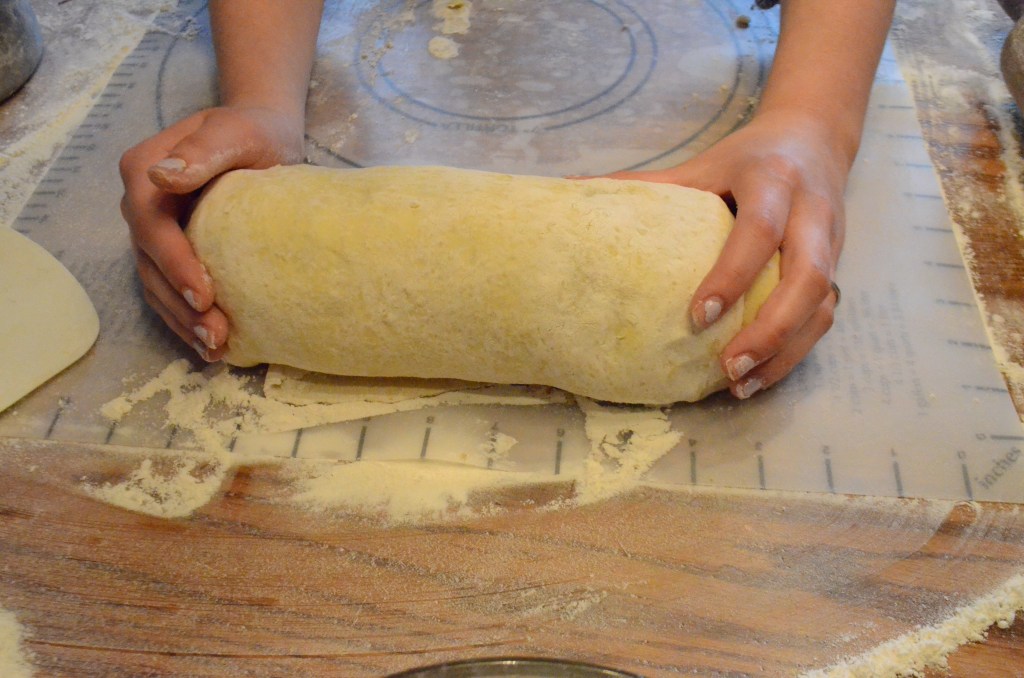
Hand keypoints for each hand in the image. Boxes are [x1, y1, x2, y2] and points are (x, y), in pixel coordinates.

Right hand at [118, 106, 304, 360]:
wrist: (263, 138)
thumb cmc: (254, 131)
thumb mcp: (236, 130)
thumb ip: (204, 150)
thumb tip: (164, 177)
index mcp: (144, 172)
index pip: (152, 225)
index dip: (174, 263)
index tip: (205, 294)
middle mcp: (141, 206)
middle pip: (150, 263)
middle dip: (181, 304)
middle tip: (215, 336)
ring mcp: (153, 233)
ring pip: (157, 285)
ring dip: (183, 321)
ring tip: (215, 349)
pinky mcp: (173, 254)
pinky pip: (171, 292)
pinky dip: (188, 320)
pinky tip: (214, 347)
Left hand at [610, 109, 847, 397]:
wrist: (814, 137)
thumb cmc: (747, 158)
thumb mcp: (702, 163)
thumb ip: (647, 182)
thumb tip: (570, 185)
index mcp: (773, 180)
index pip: (759, 231)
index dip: (732, 275)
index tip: (697, 315)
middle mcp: (812, 213)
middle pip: (807, 278)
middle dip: (770, 329)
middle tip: (726, 367)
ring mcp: (832, 244)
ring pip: (822, 305)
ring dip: (785, 352)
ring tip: (739, 385)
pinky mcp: (837, 267)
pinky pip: (824, 316)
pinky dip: (793, 352)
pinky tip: (757, 377)